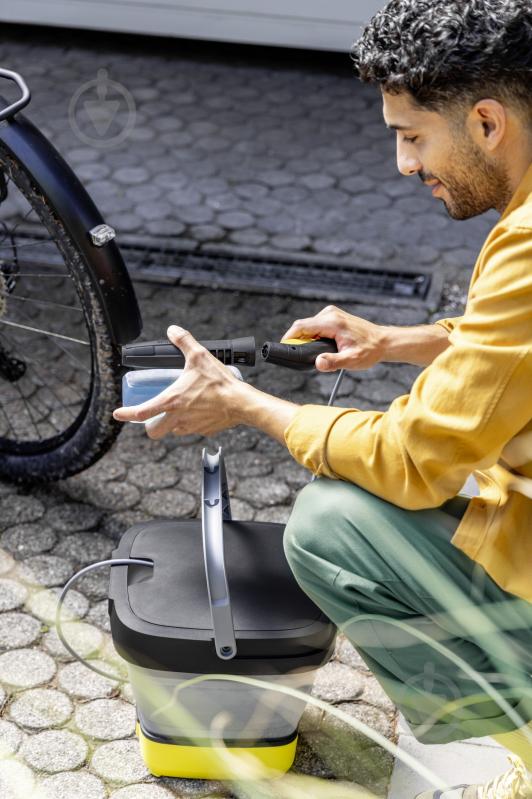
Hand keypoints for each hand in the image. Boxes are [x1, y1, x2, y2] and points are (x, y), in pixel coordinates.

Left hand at [113, 325, 245, 438]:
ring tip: (181, 409)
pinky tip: (200, 412)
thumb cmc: (220, 383)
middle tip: (154, 416)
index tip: (118, 413)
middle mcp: (177, 418)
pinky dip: (191, 424)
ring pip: (173, 431)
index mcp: (172, 401)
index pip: (141, 412)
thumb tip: (173, 330)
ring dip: (172, 423)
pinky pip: (192, 430)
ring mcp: (191, 427)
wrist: (241, 403)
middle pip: (154, 431)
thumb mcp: (199, 356)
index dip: (126, 413)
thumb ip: (184, 341)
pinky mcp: (204, 432)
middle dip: (150, 426)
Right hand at [282, 305, 386, 371]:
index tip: (283, 348)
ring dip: (307, 338)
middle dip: (299, 341)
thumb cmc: (369, 350)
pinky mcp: (333, 315)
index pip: (301, 327)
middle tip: (303, 356)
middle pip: (303, 326)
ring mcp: (331, 313)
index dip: (288, 337)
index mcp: (332, 322)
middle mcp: (330, 314)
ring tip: (317, 352)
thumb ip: (333, 362)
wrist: (383, 341)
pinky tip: (322, 346)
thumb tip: (318, 363)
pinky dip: (314, 335)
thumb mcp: (351, 360)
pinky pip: (316, 325)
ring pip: (309, 326)